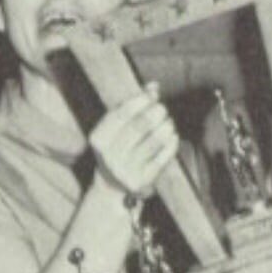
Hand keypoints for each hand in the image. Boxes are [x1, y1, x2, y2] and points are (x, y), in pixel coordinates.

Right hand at [90, 83, 178, 198]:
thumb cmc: (117, 147)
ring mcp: (125, 170)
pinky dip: (170, 145)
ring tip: (168, 122)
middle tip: (163, 109)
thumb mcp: (116, 128)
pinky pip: (161, 158)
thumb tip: (154, 86)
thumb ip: (132, 105)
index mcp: (99, 139)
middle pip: (139, 127)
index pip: (121, 114)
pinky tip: (173, 137)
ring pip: (153, 142)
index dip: (140, 101)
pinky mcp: (141, 182)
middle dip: (155, 114)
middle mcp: (109, 156)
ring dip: (165, 128)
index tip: (153, 95)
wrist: (112, 186)